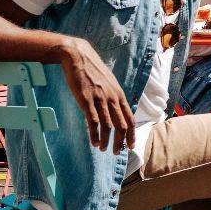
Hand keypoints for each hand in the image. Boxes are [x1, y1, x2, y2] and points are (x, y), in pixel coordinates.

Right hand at [55, 36, 133, 153]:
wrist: (78, 56)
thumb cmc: (93, 71)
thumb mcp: (109, 83)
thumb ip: (113, 96)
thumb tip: (117, 109)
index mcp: (119, 95)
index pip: (130, 119)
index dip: (132, 134)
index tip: (131, 146)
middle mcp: (112, 98)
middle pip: (122, 125)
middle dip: (121, 141)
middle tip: (117, 152)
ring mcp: (100, 99)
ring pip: (108, 126)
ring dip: (107, 140)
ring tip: (104, 149)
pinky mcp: (86, 100)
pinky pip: (93, 121)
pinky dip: (94, 134)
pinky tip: (94, 142)